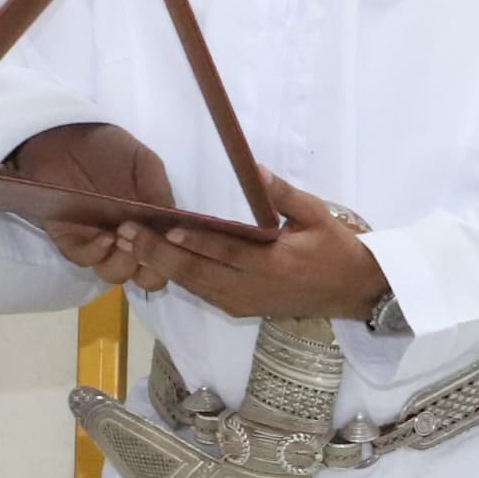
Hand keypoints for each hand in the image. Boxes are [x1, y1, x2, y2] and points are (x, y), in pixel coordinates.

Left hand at [7, 123, 173, 271]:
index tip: (176, 244)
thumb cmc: (109, 149)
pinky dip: (96, 253)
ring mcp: (98, 243)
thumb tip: (175, 222)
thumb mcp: (143, 164)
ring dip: (124, 263)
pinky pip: (83, 259)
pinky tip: (106, 237)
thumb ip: (159, 190)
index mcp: (151, 227)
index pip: (170, 259)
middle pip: (146, 276)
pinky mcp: (68, 240)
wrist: (66, 135)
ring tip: (124, 238)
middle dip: (151, 267)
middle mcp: (128, 241)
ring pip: (115, 274)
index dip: (176, 260)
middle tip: (146, 243)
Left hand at [114, 166, 390, 320]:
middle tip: (124, 232)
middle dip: (157, 252)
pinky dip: (174, 275)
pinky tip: (151, 258)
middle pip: (198, 273)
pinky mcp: (239, 308)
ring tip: (126, 243)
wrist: (354, 293)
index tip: (166, 226)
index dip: (196, 241)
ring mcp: (243, 302)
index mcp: (276, 265)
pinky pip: (200, 291)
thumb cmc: (337, 249)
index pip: (228, 252)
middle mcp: (253, 289)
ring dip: (157, 264)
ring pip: (192, 285)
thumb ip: (282, 195)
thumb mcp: (317, 215)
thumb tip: (252, 169)